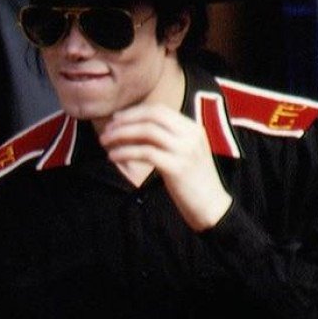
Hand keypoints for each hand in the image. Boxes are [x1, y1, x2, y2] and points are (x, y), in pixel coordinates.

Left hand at [98, 103, 231, 231]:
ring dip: (121, 135)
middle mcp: (190, 134)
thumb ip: (167, 140)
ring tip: (105, 143)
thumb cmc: (193, 183)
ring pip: (147, 132)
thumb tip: (133, 131)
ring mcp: (185, 150)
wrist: (212, 207)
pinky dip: (125, 152)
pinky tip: (112, 157)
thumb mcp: (184, 153)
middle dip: (125, 121)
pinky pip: (145, 153)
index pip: (159, 110)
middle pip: (151, 117)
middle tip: (106, 131)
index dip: (134, 112)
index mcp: (192, 128)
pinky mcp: (177, 167)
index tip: (115, 120)